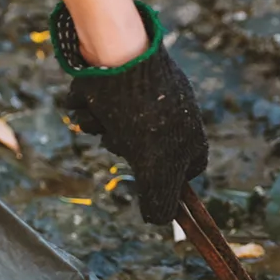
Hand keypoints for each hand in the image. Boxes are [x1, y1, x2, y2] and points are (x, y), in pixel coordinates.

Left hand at [51, 1, 208, 225]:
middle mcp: (168, 117)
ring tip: (104, 118)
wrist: (118, 58)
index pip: (188, 170)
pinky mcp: (116, 87)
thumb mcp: (156, 169)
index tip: (152, 182)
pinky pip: (98, 113)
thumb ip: (160, 202)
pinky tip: (91, 104)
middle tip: (125, 140)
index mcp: (189, 133)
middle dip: (125, 150)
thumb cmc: (144, 117)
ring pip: (115, 134)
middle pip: (143, 156)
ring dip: (103, 130)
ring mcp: (142, 102)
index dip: (168, 181)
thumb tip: (159, 221)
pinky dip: (90, 112)